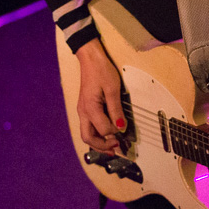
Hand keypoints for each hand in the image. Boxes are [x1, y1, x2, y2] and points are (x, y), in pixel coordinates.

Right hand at [75, 39, 123, 153]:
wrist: (91, 59)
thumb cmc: (101, 71)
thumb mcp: (112, 89)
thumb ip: (116, 109)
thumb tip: (120, 126)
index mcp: (89, 108)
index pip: (102, 129)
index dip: (114, 132)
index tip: (125, 131)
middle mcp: (83, 112)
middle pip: (88, 138)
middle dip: (102, 146)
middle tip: (116, 150)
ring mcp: (83, 110)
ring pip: (87, 134)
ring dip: (99, 142)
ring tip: (112, 147)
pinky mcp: (86, 108)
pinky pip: (89, 126)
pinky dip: (97, 134)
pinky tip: (106, 136)